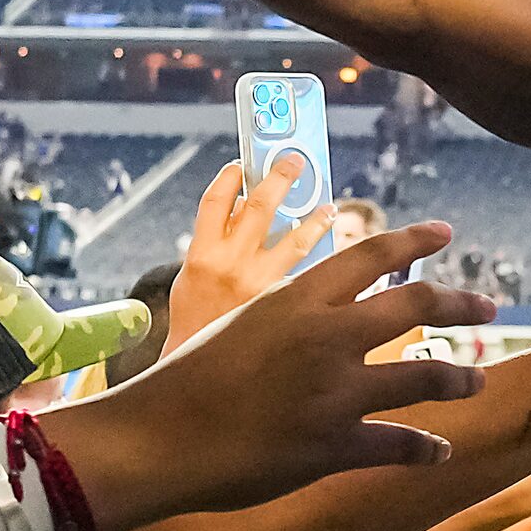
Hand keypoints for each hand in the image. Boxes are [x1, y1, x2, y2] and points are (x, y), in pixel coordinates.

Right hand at [51, 223, 496, 530]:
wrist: (159, 438)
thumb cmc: (190, 379)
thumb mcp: (242, 322)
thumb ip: (293, 315)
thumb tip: (329, 309)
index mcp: (298, 298)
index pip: (372, 253)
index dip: (415, 239)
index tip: (446, 232)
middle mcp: (327, 338)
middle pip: (418, 304)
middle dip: (462, 302)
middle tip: (487, 307)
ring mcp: (336, 394)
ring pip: (428, 377)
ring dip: (461, 377)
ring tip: (478, 379)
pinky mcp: (336, 447)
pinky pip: (401, 445)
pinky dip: (427, 448)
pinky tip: (440, 450)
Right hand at [170, 158, 331, 350]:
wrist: (196, 371)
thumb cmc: (195, 321)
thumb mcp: (192, 275)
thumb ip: (216, 241)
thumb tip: (243, 209)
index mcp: (202, 255)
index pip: (215, 202)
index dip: (229, 178)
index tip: (241, 164)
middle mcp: (231, 265)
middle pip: (258, 207)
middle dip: (278, 178)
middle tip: (294, 159)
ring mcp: (260, 285)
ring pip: (294, 240)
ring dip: (315, 219)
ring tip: (329, 206)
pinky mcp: (281, 305)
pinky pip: (305, 274)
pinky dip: (321, 263)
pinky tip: (338, 257)